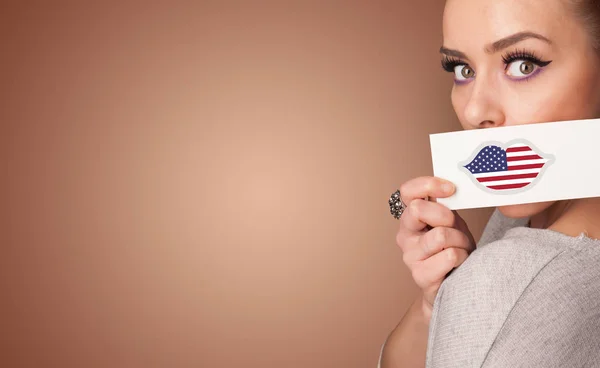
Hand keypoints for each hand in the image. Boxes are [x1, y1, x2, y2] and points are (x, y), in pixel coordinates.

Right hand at [395, 176, 475, 319]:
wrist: (453, 286)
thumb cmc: (453, 249)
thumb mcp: (452, 221)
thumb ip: (447, 205)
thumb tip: (453, 187)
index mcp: (410, 216)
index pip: (407, 191)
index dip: (429, 185)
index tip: (450, 189)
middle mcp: (404, 234)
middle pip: (419, 209)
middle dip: (447, 216)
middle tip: (455, 227)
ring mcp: (409, 255)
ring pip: (440, 235)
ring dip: (460, 241)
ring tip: (460, 248)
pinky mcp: (419, 274)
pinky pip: (449, 256)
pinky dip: (462, 257)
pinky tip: (459, 264)